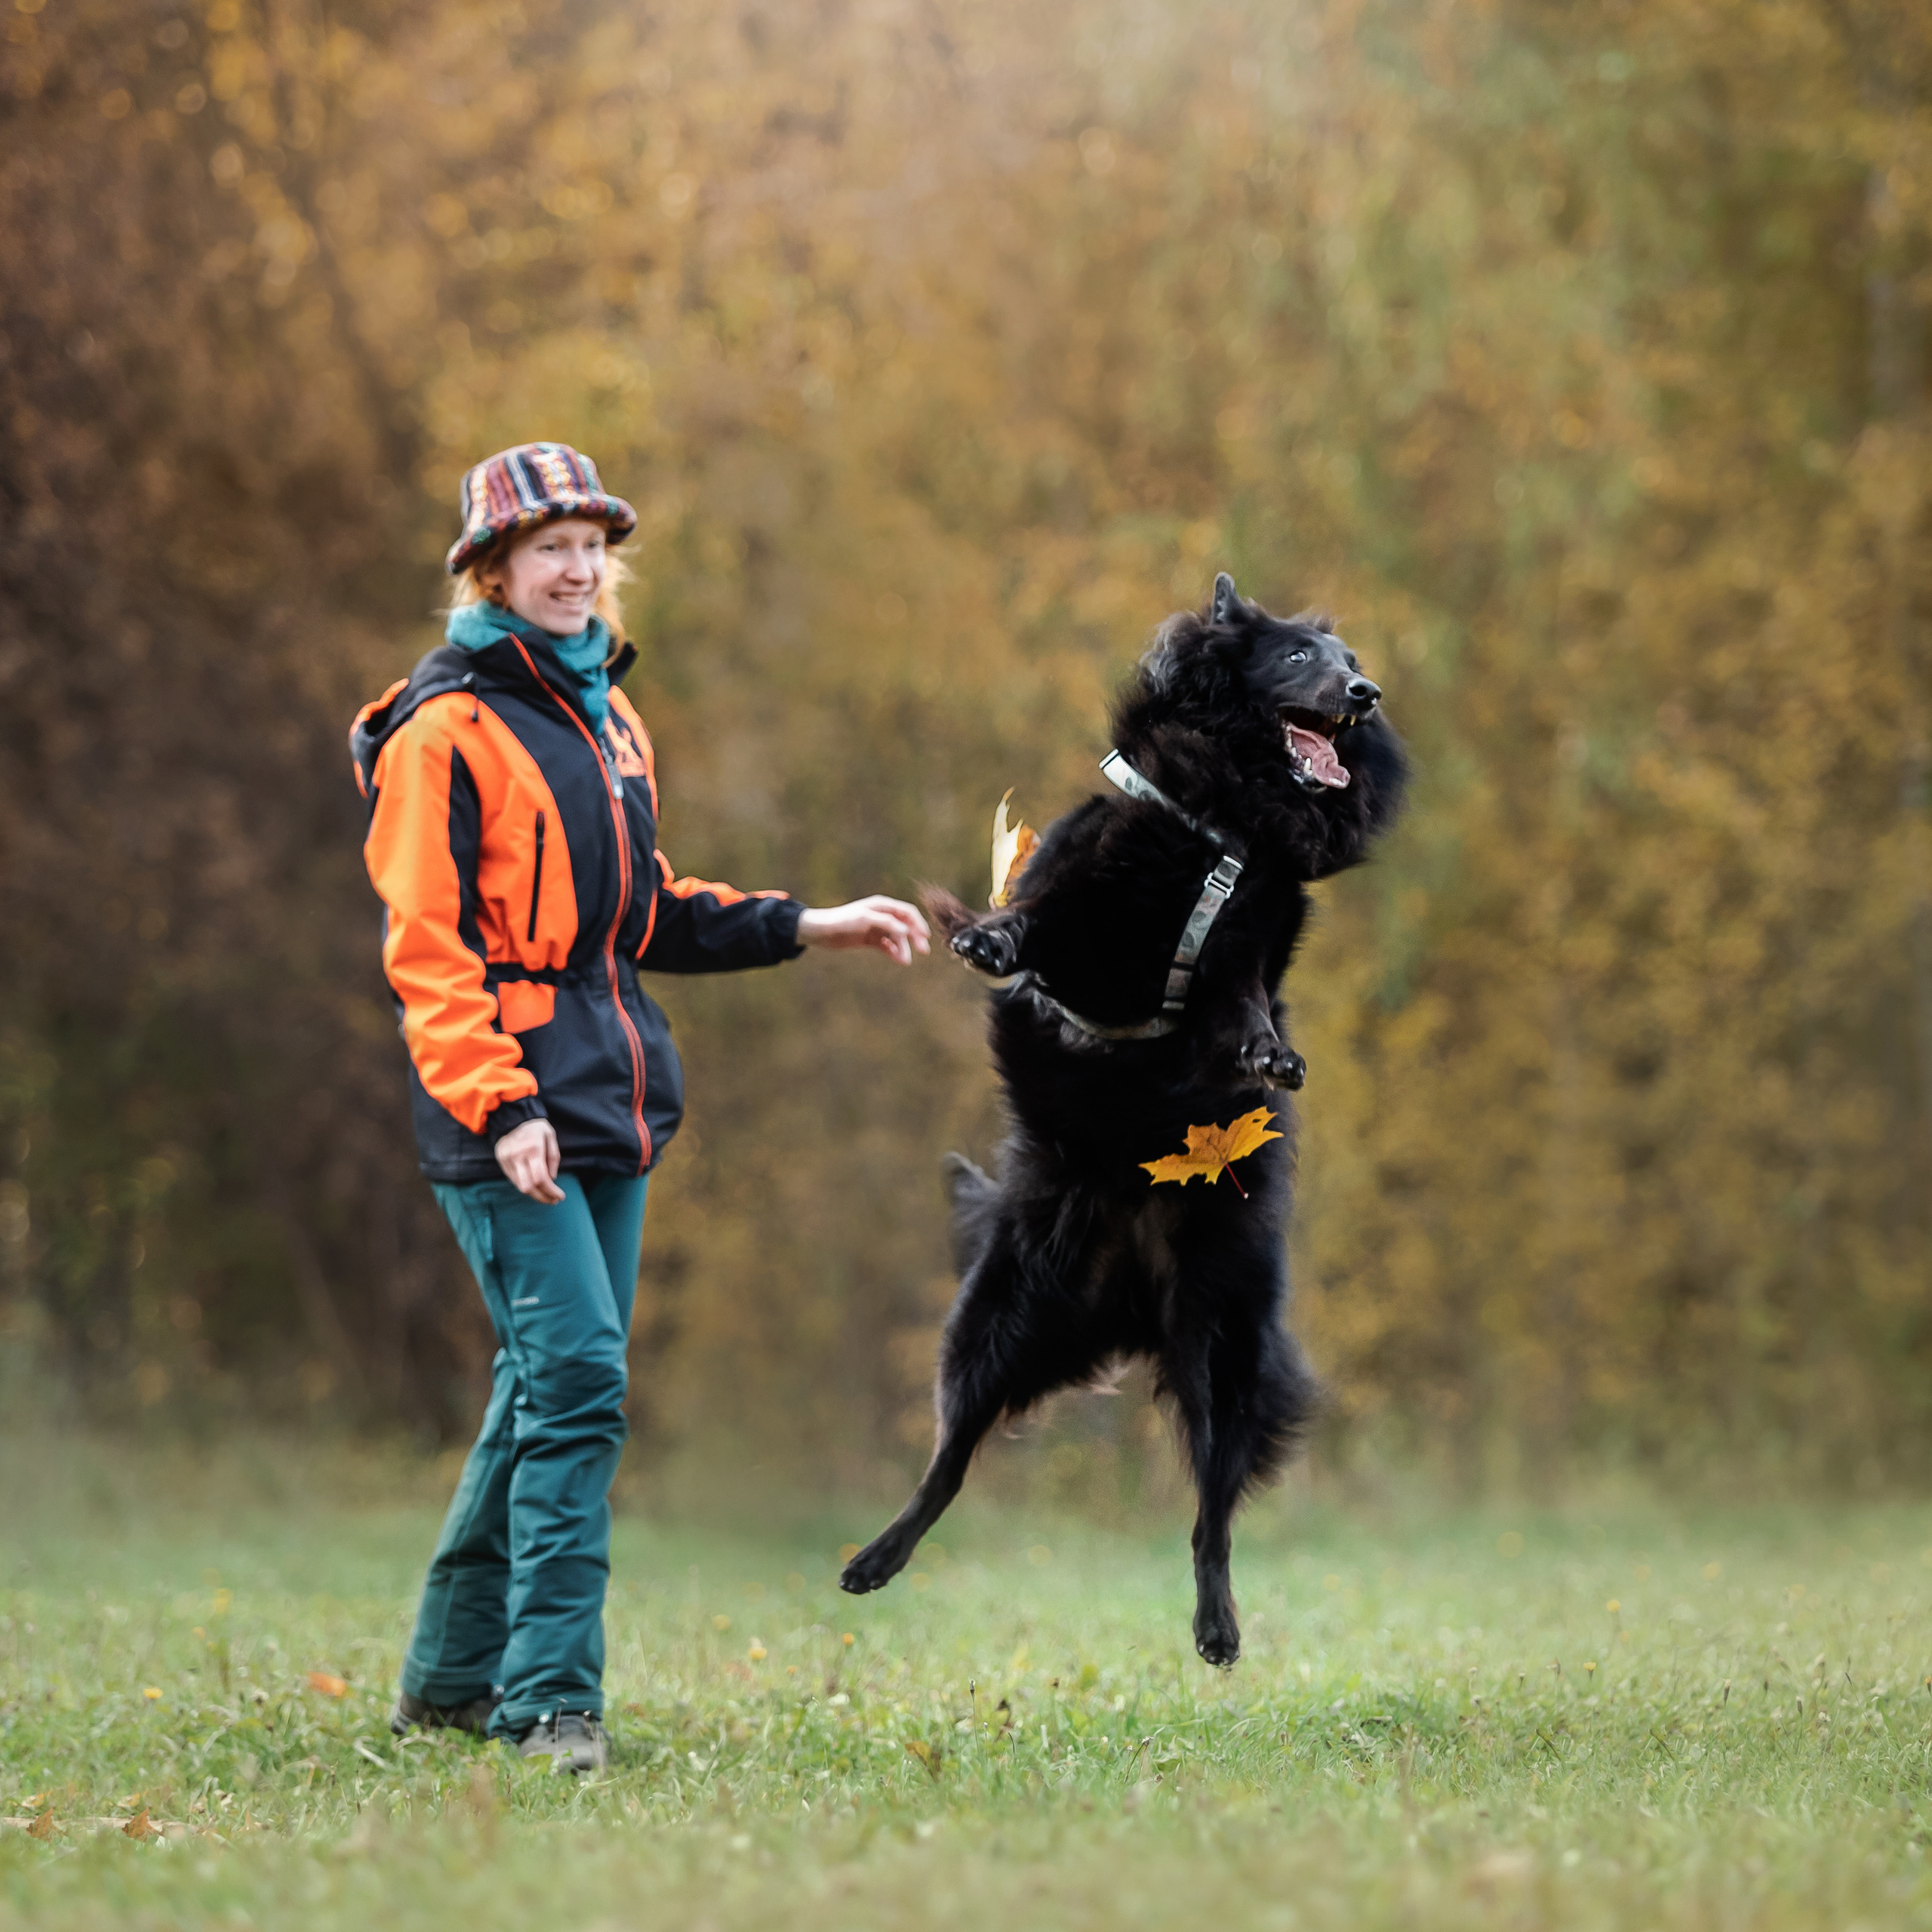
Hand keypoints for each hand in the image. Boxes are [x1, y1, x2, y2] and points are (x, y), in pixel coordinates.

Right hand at [495, 1117, 564, 1202]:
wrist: (510, 1117)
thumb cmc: (534, 1127)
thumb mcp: (550, 1136)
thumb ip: (553, 1157)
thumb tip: (552, 1178)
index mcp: (533, 1149)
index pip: (541, 1178)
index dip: (551, 1191)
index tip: (560, 1196)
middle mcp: (518, 1156)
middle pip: (529, 1186)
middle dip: (543, 1197)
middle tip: (554, 1200)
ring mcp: (507, 1160)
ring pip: (520, 1186)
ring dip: (534, 1195)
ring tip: (546, 1197)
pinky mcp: (501, 1163)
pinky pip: (514, 1180)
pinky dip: (526, 1187)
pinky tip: (535, 1188)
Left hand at [796, 896, 930, 965]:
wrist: (821, 932)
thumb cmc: (842, 921)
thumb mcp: (865, 920)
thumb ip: (886, 923)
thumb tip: (907, 930)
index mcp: (882, 905)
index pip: (907, 912)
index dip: (919, 923)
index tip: (925, 937)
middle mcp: (882, 915)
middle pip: (905, 926)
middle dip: (915, 938)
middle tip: (923, 951)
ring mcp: (877, 928)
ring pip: (897, 938)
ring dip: (903, 948)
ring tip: (905, 961)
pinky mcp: (871, 939)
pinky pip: (887, 946)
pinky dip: (894, 952)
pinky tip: (898, 959)